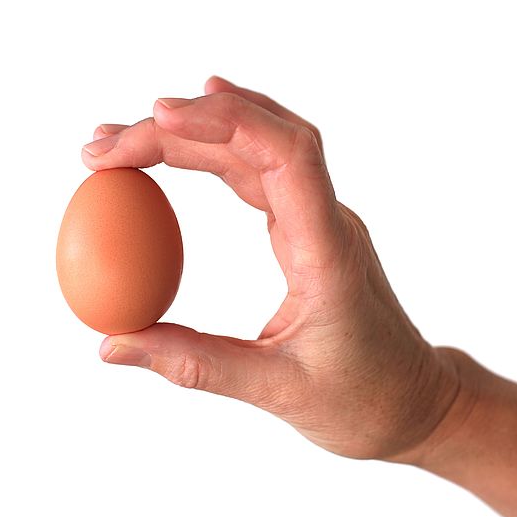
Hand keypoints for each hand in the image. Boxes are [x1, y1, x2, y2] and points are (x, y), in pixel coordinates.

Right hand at [82, 76, 460, 460]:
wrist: (415, 401)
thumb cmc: (364, 400)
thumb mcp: (279, 392)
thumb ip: (196, 366)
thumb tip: (113, 345)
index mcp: (329, 254)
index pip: (288, 157)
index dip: (229, 121)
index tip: (159, 115)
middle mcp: (329, 223)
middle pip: (260, 141)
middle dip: (180, 128)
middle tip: (102, 149)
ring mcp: (322, 222)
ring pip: (259, 150)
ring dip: (192, 135)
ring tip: (121, 144)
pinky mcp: (310, 231)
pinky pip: (263, 172)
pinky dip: (217, 150)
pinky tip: (187, 136)